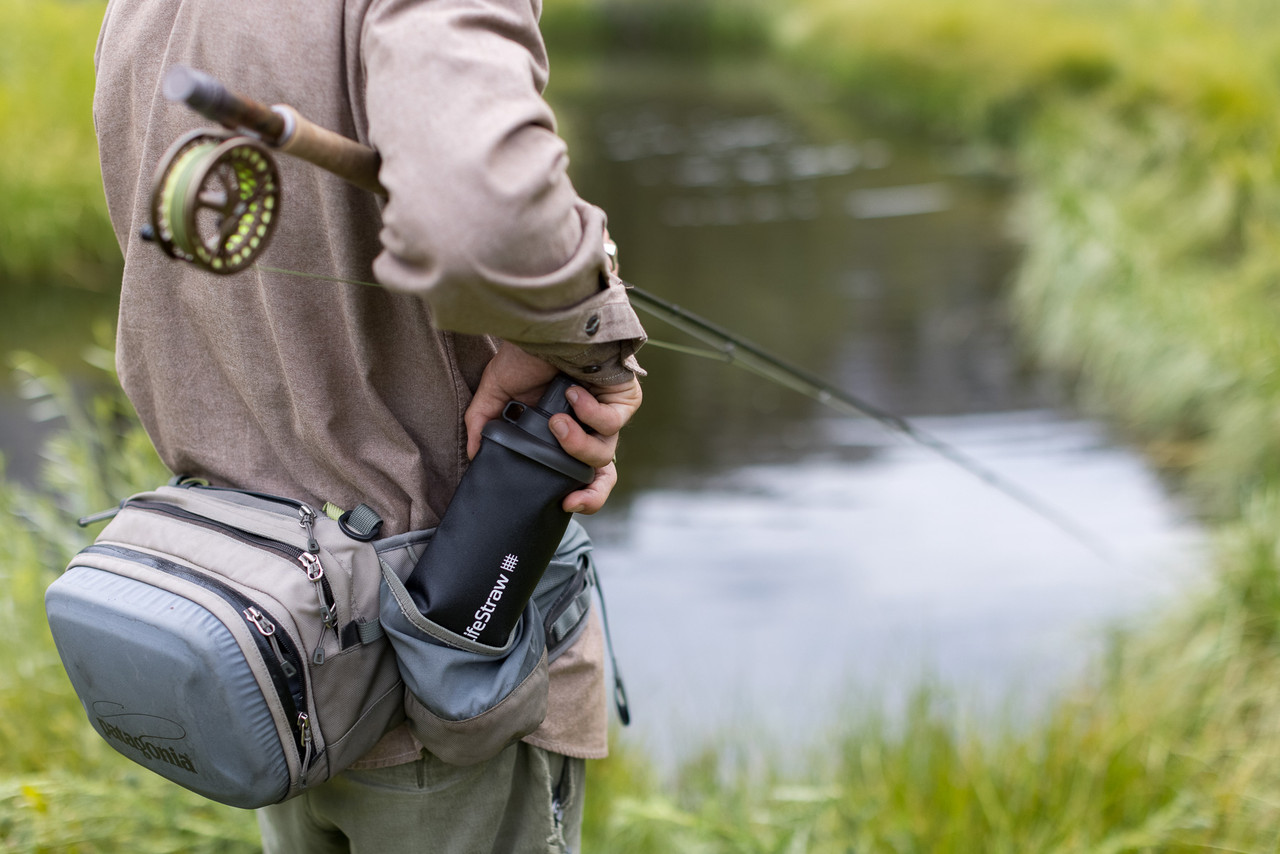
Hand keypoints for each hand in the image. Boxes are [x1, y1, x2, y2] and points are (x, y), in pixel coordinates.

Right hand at [465, 342, 641, 513]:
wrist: (546, 324)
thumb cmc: (526, 354)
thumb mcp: (497, 392)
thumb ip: (483, 424)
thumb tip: (473, 455)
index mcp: (564, 432)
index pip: (580, 474)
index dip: (582, 497)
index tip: (566, 504)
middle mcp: (588, 427)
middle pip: (602, 474)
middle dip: (592, 492)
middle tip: (572, 496)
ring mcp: (608, 413)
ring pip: (603, 452)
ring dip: (576, 443)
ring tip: (555, 422)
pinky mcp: (624, 399)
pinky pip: (611, 422)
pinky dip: (589, 412)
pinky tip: (573, 393)